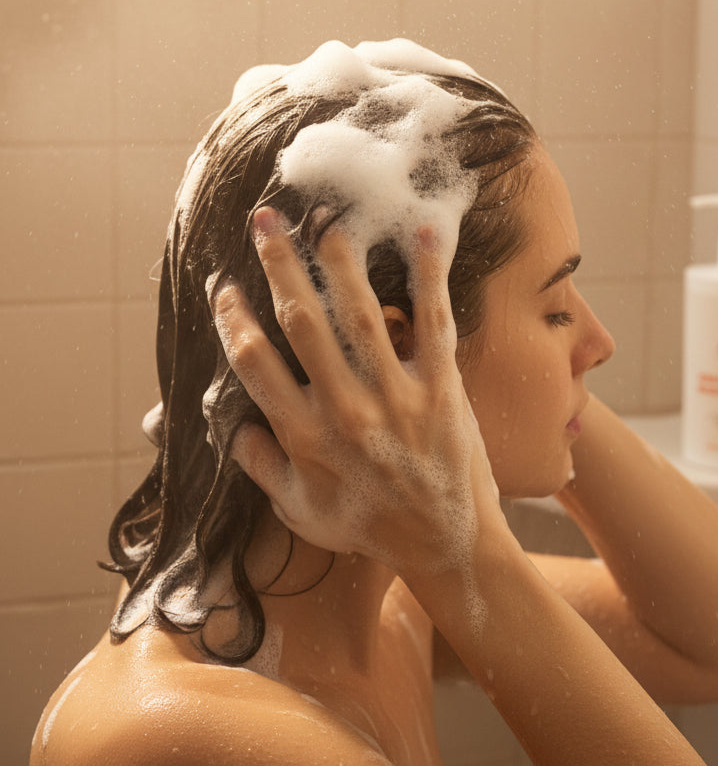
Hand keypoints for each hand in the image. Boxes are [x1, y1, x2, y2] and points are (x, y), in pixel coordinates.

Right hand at [210, 207, 497, 577]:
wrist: (447, 545)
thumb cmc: (368, 527)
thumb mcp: (300, 510)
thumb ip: (262, 466)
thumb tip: (231, 426)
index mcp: (306, 438)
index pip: (256, 365)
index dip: (234, 320)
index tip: (223, 287)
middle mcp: (346, 411)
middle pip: (302, 323)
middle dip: (279, 266)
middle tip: (265, 222)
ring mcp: (396, 396)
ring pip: (360, 313)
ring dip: (340, 261)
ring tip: (324, 220)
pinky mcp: (442, 387)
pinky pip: (433, 321)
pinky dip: (427, 275)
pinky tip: (421, 232)